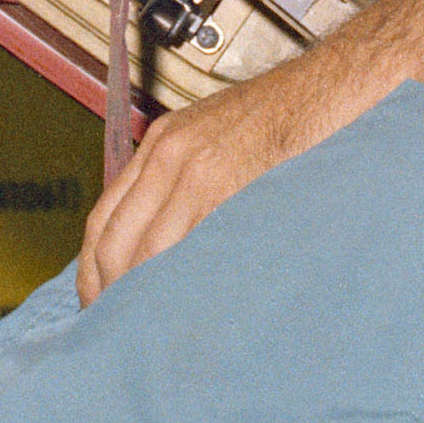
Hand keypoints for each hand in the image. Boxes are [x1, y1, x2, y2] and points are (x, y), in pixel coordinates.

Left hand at [74, 37, 384, 299]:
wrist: (329, 89)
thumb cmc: (286, 117)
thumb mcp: (218, 137)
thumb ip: (184, 181)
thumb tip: (160, 244)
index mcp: (162, 143)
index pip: (104, 218)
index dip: (94, 270)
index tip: (98, 304)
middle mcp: (168, 155)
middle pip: (113, 240)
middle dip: (110, 292)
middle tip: (117, 330)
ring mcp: (195, 171)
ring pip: (145, 252)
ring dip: (141, 295)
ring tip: (150, 333)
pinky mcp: (225, 187)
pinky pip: (185, 249)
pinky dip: (177, 283)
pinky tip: (184, 308)